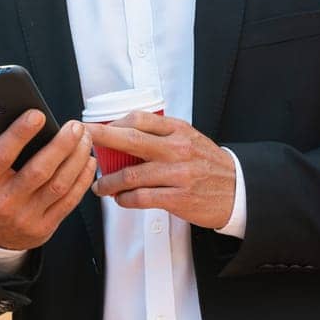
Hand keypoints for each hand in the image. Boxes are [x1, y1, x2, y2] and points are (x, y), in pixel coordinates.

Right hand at [0, 111, 95, 251]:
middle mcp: (4, 201)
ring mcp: (26, 216)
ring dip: (76, 159)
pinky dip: (82, 179)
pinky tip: (88, 160)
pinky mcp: (44, 226)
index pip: (2, 155)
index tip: (38, 114)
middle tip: (75, 125)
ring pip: (58, 185)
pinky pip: (69, 201)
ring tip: (85, 138)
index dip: (20, 133)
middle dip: (61, 145)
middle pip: (38, 170)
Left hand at [87, 112, 236, 228]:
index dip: (112, 122)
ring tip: (100, 186)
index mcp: (178, 130)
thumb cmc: (208, 164)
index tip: (94, 127)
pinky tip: (121, 200)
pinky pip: (142, 198)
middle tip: (81, 142)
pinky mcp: (178, 198)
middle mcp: (177, 148)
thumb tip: (123, 131)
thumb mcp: (189, 138)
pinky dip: (125, 199)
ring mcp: (178, 173)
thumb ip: (161, 134)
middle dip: (100, 139)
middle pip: (130, 140)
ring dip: (109, 182)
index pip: (139, 119)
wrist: (238, 190)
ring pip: (131, 174)